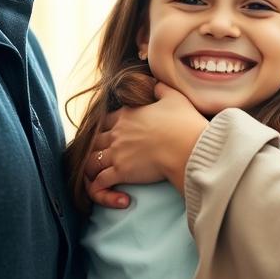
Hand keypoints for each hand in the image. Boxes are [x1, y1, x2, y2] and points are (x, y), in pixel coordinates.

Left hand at [86, 82, 207, 207]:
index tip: (109, 136)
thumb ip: (161, 89)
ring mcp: (117, 153)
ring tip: (99, 176)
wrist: (188, 147)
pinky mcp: (121, 172)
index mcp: (127, 115)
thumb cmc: (184, 123)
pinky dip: (100, 189)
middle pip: (93, 141)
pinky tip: (112, 194)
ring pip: (90, 161)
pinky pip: (99, 182)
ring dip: (91, 169)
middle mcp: (117, 133)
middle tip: (100, 158)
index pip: (104, 121)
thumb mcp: (174, 97)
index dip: (104, 129)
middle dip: (94, 150)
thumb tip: (154, 84)